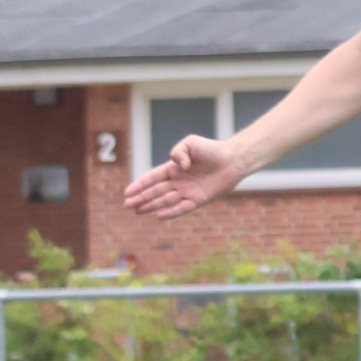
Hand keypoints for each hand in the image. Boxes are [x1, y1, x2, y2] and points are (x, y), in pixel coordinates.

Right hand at [124, 135, 245, 220]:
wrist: (232, 159)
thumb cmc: (211, 149)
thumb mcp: (190, 144)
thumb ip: (178, 152)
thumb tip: (178, 167)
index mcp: (174, 168)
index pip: (153, 178)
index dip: (140, 185)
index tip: (127, 192)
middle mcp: (179, 182)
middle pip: (156, 191)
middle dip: (142, 198)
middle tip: (128, 205)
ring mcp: (188, 191)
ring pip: (166, 200)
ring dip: (152, 205)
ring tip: (138, 211)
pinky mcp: (199, 199)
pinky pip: (183, 208)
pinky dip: (172, 212)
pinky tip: (159, 216)